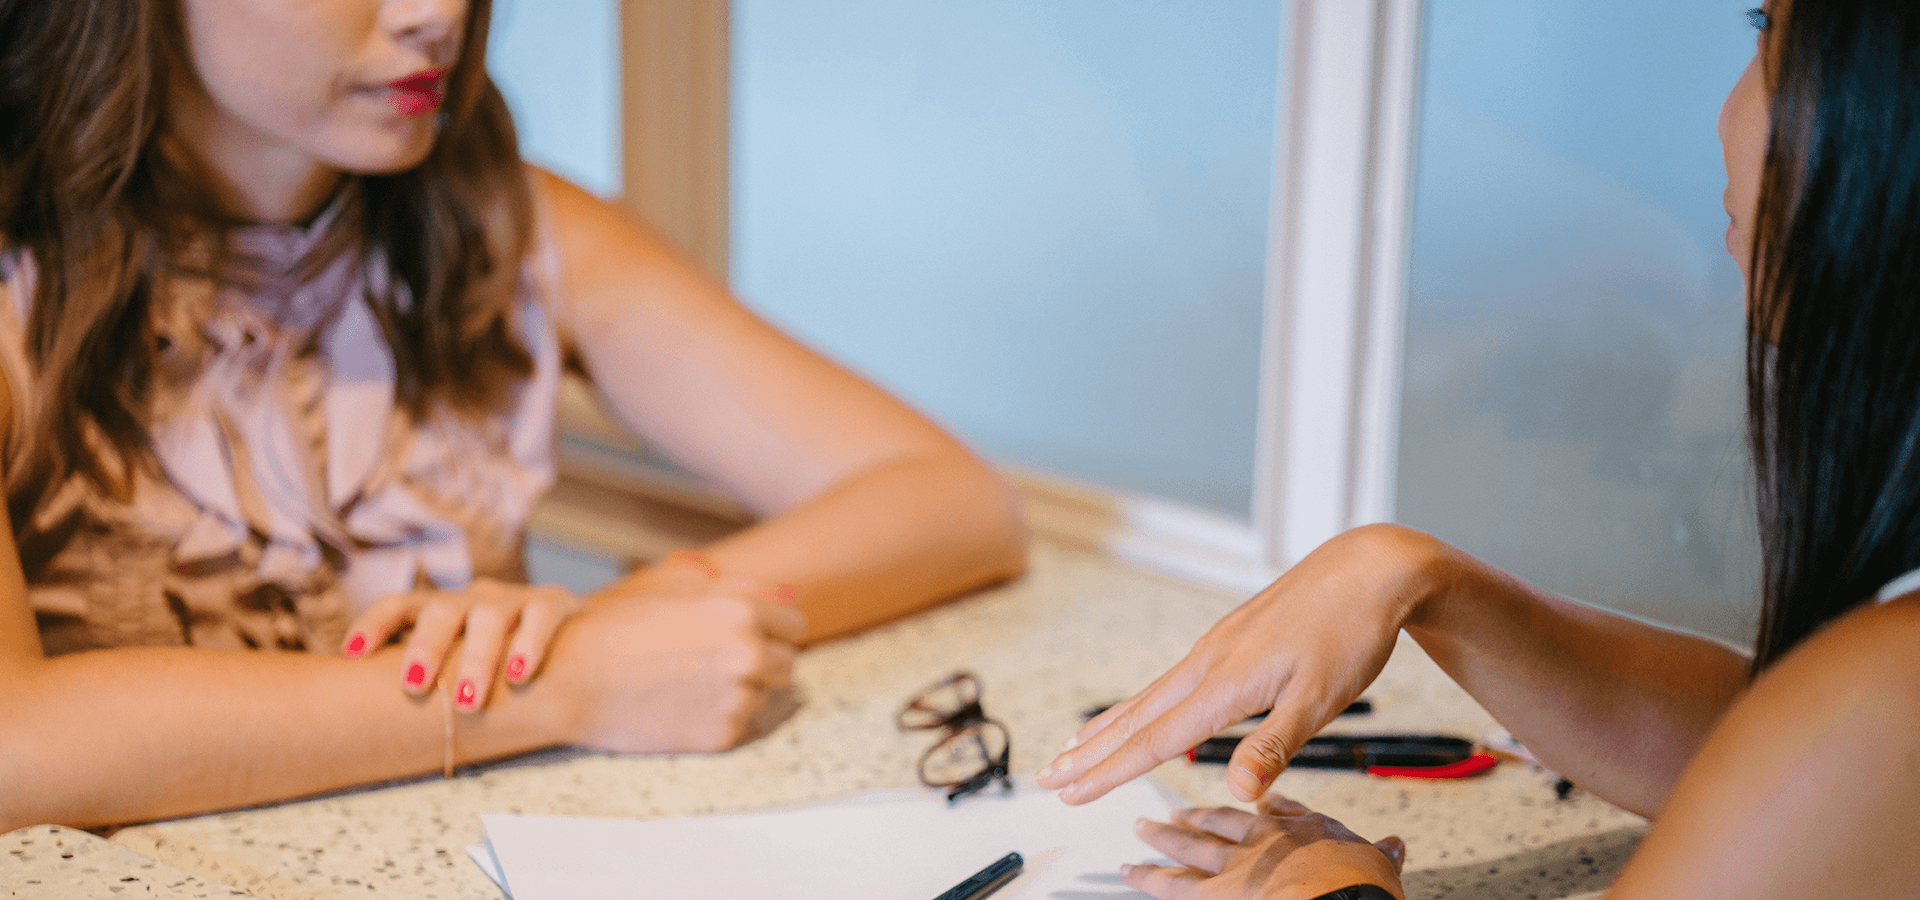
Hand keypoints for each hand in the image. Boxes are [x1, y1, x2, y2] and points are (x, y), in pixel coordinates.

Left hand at [343, 578, 584, 710]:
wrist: (570, 640)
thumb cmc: (493, 662)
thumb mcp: (455, 662)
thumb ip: (423, 680)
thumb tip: (359, 724)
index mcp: (439, 611)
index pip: (399, 606)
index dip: (374, 624)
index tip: (352, 653)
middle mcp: (471, 599)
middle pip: (441, 611)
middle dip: (426, 647)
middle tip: (415, 686)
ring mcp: (512, 600)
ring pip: (489, 617)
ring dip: (477, 659)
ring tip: (468, 701)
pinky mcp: (553, 604)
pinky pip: (540, 617)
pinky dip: (529, 644)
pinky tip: (519, 675)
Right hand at [544, 575, 807, 752]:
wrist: (572, 680)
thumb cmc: (620, 629)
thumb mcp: (678, 592)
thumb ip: (738, 591)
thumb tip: (784, 594)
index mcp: (741, 613)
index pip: (794, 624)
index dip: (773, 629)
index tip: (754, 635)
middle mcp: (748, 655)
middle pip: (787, 662)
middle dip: (763, 661)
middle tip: (719, 662)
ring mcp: (738, 698)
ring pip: (766, 695)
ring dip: (744, 690)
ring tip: (695, 683)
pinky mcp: (723, 735)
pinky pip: (744, 724)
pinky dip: (723, 716)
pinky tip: (685, 704)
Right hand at [1038, 524, 1444, 802]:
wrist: (1369, 569)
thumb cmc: (1350, 631)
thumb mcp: (1321, 699)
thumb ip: (1273, 748)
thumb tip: (1237, 794)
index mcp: (1225, 683)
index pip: (1154, 739)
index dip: (1108, 771)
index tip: (1070, 793)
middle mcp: (1209, 662)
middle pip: (1135, 716)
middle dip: (1088, 751)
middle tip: (1047, 776)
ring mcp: (1216, 647)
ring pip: (1148, 695)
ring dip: (1107, 727)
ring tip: (1073, 747)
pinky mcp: (1228, 639)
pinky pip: (1170, 680)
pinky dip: (1141, 703)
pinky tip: (1142, 710)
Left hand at [1124, 795, 1405, 899]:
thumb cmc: (1359, 888)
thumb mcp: (1379, 864)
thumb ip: (1382, 854)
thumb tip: (1395, 846)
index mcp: (1303, 829)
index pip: (1279, 809)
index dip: (1264, 805)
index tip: (1254, 800)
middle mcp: (1262, 839)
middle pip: (1222, 821)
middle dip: (1198, 815)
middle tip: (1175, 810)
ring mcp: (1234, 864)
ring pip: (1190, 845)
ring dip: (1163, 837)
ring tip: (1141, 829)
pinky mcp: (1212, 893)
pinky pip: (1171, 883)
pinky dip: (1148, 876)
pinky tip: (1130, 871)